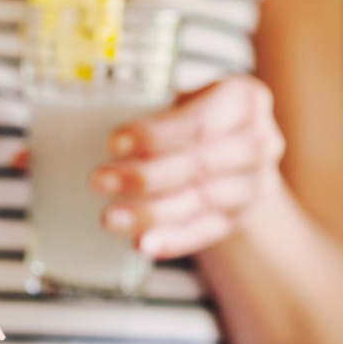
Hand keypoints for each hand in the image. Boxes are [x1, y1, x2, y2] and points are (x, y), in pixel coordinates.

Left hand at [91, 75, 284, 258]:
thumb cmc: (191, 119)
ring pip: (200, 201)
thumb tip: (84, 123)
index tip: (112, 144)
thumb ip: (149, 109)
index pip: (198, 121)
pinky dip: (171, 240)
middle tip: (99, 181)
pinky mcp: (239, 218)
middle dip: (144, 176)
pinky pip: (203, 232)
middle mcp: (259, 141)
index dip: (154, 135)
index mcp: (244, 99)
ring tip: (110, 218)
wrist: (228, 154)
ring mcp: (254, 184)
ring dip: (151, 213)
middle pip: (199, 164)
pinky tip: (142, 244)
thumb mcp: (179, 100)